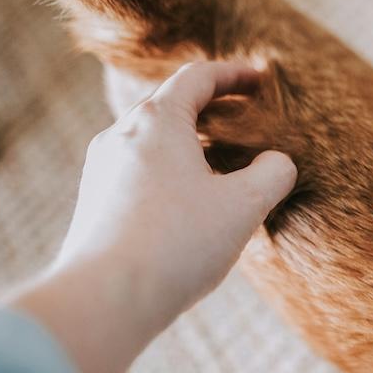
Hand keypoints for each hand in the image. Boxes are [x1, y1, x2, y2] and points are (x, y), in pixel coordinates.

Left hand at [6, 61, 295, 372]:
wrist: (104, 298)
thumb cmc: (177, 244)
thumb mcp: (243, 207)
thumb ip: (272, 174)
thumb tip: (278, 163)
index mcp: (157, 121)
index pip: (198, 78)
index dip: (234, 74)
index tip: (259, 79)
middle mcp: (120, 135)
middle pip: (170, 106)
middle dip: (210, 109)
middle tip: (244, 120)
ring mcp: (101, 170)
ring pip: (151, 143)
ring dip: (188, 145)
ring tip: (219, 167)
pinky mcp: (93, 204)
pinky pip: (136, 174)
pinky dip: (167, 174)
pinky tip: (187, 207)